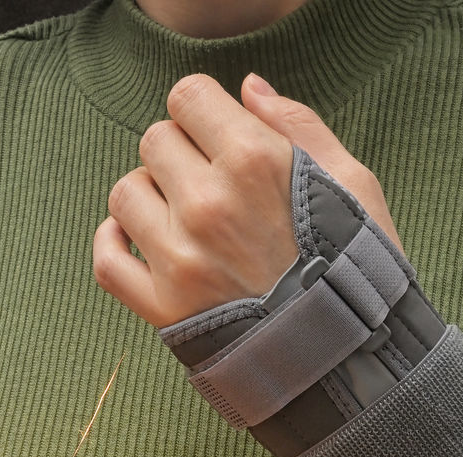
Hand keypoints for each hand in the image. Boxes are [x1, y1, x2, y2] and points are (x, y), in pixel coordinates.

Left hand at [94, 72, 403, 328]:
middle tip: (212, 190)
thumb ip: (298, 125)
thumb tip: (247, 88)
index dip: (203, 115)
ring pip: (126, 193)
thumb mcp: (354, 184)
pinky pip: (107, 260)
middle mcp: (209, 204)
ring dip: (150, 200)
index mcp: (255, 162)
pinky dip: (113, 246)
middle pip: (155, 141)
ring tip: (184, 223)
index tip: (220, 141)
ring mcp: (180, 258)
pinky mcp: (162, 308)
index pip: (188, 97)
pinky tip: (136, 244)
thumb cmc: (356, 272)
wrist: (347, 362)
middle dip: (180, 156)